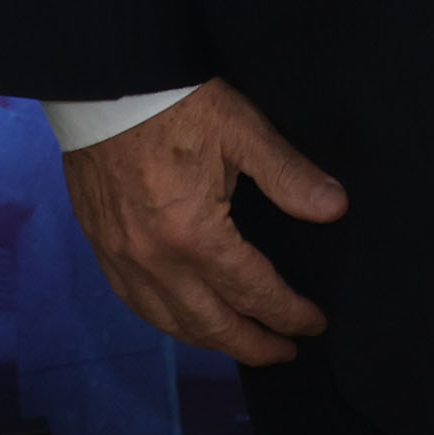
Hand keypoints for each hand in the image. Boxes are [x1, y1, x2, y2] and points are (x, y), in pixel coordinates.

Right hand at [58, 79, 345, 368]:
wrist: (104, 82)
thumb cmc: (175, 103)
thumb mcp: (241, 131)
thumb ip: (288, 176)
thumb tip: (334, 209)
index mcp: (195, 236)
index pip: (253, 293)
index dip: (288, 314)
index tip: (313, 324)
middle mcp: (155, 261)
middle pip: (211, 325)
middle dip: (253, 346)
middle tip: (284, 352)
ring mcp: (121, 257)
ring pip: (169, 322)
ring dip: (209, 341)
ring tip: (238, 343)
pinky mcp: (99, 244)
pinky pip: (134, 302)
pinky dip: (165, 320)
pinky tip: (180, 318)